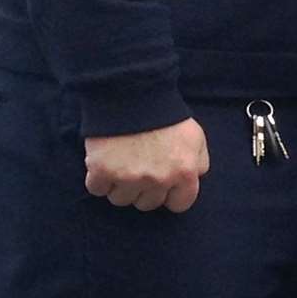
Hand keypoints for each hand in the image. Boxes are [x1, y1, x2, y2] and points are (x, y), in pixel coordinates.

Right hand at [83, 117, 209, 212]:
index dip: (170, 195)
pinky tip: (104, 160)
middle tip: (139, 167)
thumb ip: (199, 162)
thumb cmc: (165, 114)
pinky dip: (98, 178)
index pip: (180, 204)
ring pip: (121, 200)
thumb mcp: (195, 136)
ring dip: (119, 185)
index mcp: (184, 172)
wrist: (131, 93)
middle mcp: (158, 180)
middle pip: (148, 204)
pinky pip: (97, 189)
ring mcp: (129, 178)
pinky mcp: (102, 172)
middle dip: (144, 190)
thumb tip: (193, 179)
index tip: (162, 185)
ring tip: (121, 161)